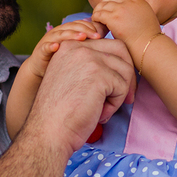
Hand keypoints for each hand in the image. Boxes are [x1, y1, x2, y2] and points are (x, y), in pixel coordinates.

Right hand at [24, 37, 136, 155]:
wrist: (49, 132)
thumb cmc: (62, 113)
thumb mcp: (73, 78)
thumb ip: (90, 66)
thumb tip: (125, 65)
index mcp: (69, 46)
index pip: (107, 44)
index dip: (118, 64)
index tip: (117, 86)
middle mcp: (78, 47)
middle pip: (120, 49)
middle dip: (128, 74)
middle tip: (127, 97)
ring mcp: (89, 58)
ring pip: (125, 69)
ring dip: (120, 92)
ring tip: (103, 110)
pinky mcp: (99, 74)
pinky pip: (123, 87)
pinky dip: (115, 104)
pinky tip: (99, 114)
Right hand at [26, 20, 105, 78]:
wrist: (43, 72)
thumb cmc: (66, 62)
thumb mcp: (80, 52)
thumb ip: (93, 46)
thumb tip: (115, 44)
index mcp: (70, 31)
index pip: (83, 24)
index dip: (93, 27)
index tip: (104, 33)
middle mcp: (60, 32)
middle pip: (73, 26)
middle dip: (86, 30)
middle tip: (98, 36)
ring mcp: (49, 40)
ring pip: (61, 33)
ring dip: (71, 35)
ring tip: (82, 38)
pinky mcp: (40, 51)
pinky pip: (45, 47)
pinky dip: (50, 46)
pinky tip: (57, 47)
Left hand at [91, 0, 160, 50]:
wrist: (148, 45)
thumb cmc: (148, 37)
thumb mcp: (146, 17)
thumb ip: (136, 11)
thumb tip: (127, 14)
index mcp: (138, 0)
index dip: (111, 2)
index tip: (108, 10)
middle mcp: (129, 2)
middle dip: (104, 6)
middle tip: (100, 15)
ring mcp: (120, 9)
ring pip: (102, 6)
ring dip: (98, 12)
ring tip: (97, 20)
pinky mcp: (113, 17)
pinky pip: (98, 14)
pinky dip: (95, 18)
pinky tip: (96, 23)